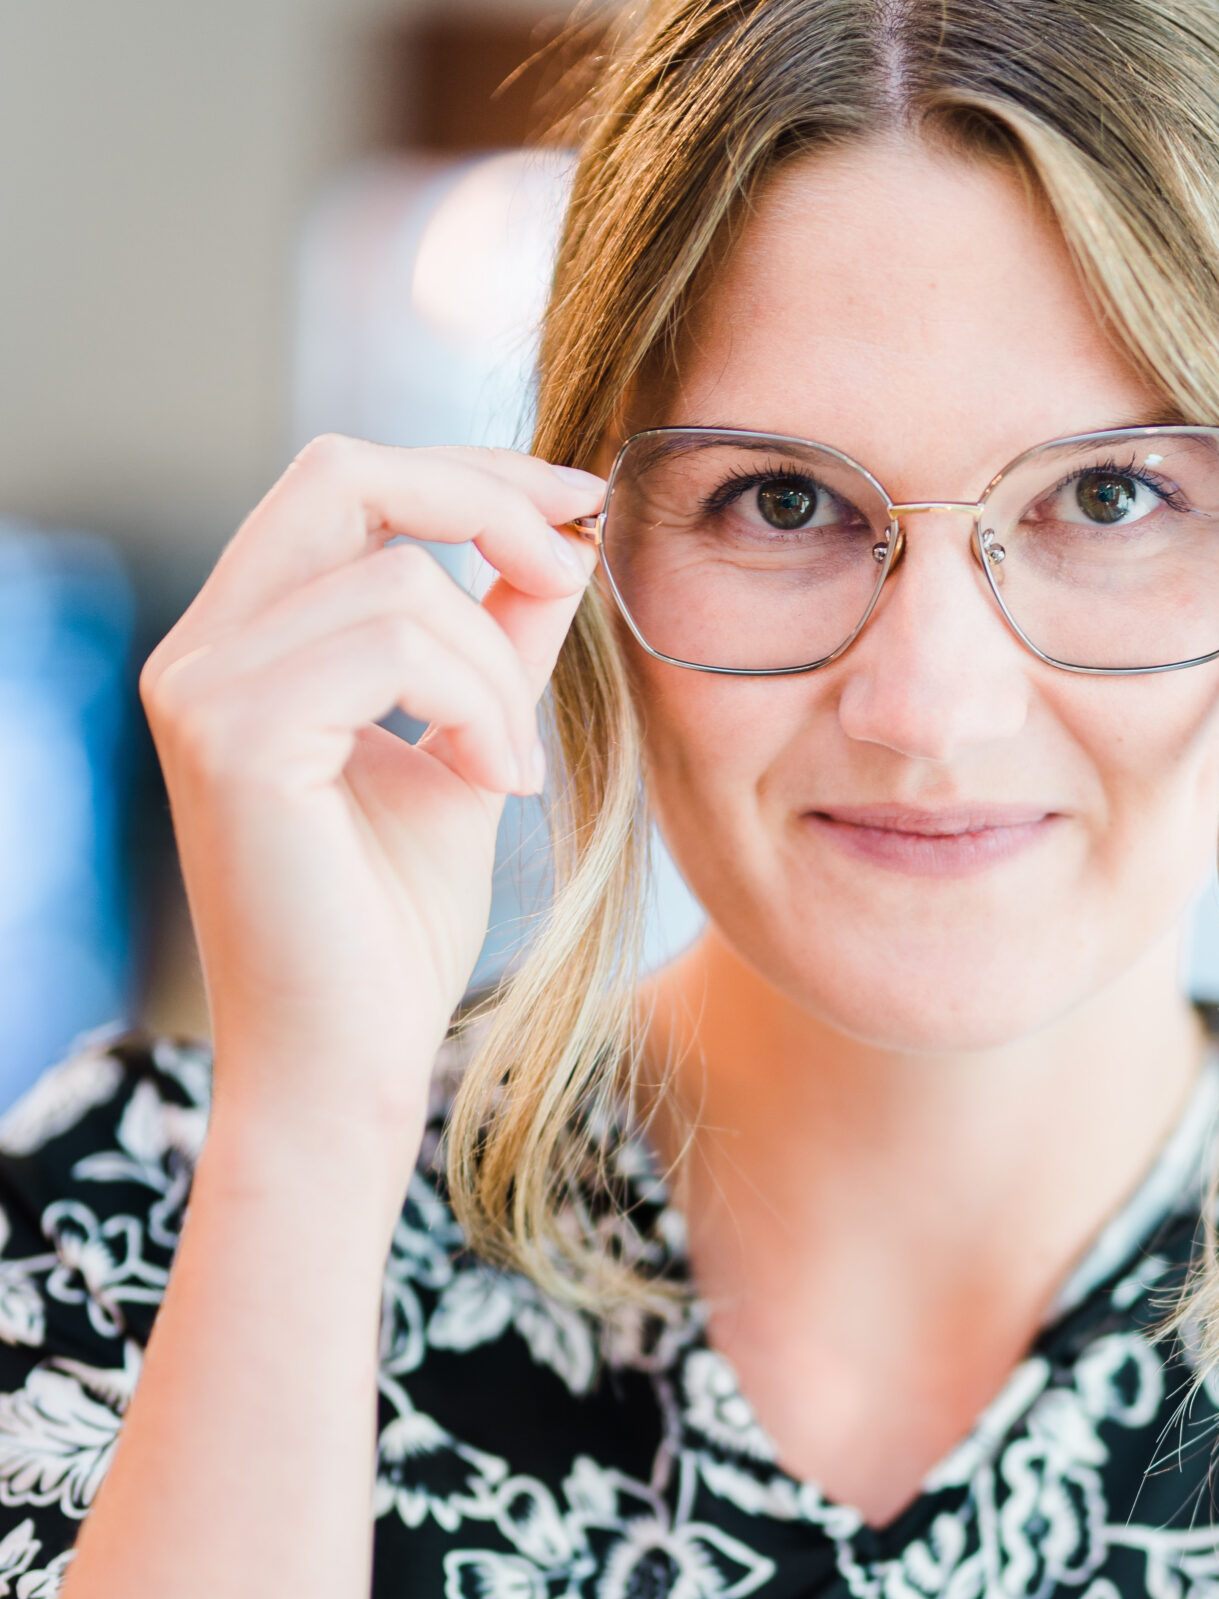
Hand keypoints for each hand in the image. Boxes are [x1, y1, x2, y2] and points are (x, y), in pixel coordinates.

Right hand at [141, 437, 602, 1137]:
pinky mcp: (231, 736)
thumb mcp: (466, 753)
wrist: (347, 1066)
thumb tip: (558, 543)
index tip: (581, 504)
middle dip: (486, 501)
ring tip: (514, 771)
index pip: (345, 484)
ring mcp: (201, 689)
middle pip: (344, 472)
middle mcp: (199, 651)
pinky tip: (499, 786)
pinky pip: (392, 643)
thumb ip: (496, 646)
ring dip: (498, 669)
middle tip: (577, 567)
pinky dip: (477, 705)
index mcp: (241, 645)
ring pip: (398, 576)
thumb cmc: (393, 935)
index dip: (470, 473)